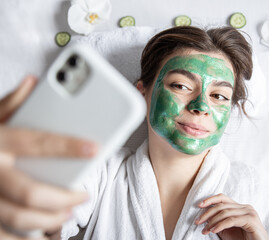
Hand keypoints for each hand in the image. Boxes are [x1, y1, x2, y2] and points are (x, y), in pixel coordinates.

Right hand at [0, 76, 96, 238]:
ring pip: (19, 217)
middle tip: (83, 195)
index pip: (36, 143)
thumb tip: (33, 82)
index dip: (67, 146)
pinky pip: (5, 235)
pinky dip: (26, 239)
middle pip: (31, 191)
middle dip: (63, 197)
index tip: (94, 149)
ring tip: (67, 212)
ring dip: (50, 219)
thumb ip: (10, 103)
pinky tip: (45, 234)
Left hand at [194, 193, 268, 239]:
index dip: (210, 200)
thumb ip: (219, 222)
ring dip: (212, 222)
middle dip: (207, 213)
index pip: (223, 198)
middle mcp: (245, 207)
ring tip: (204, 230)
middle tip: (197, 221)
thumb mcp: (228, 230)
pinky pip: (231, 220)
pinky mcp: (251, 220)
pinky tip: (213, 230)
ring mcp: (249, 212)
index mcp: (240, 207)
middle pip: (222, 205)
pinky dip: (220, 225)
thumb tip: (205, 218)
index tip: (199, 205)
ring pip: (225, 212)